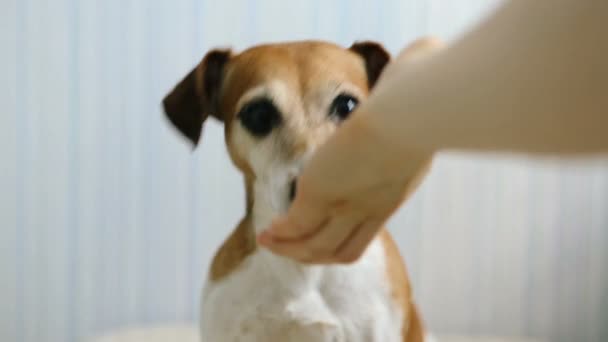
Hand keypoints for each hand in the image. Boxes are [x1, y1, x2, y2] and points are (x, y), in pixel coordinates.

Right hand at [257, 113, 432, 262]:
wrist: (411, 112)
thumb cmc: (422, 102)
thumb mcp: (415, 118)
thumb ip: (403, 109)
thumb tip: (404, 75)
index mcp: (393, 195)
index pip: (363, 236)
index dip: (339, 242)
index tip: (322, 232)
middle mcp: (370, 208)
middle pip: (338, 252)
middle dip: (310, 254)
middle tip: (289, 247)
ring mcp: (345, 205)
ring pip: (315, 246)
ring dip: (288, 248)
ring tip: (267, 239)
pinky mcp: (321, 193)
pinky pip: (295, 225)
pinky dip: (280, 233)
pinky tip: (269, 229)